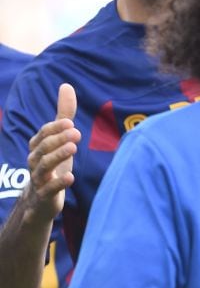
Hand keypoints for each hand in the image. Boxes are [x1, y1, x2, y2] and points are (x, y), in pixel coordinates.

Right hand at [23, 84, 79, 224]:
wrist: (39, 201)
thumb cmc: (52, 165)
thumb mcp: (59, 139)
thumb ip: (63, 115)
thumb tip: (66, 85)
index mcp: (37, 147)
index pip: (43, 134)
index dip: (54, 128)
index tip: (70, 122)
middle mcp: (34, 162)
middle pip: (43, 148)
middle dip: (58, 140)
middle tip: (76, 132)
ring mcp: (38, 180)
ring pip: (43, 167)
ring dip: (57, 157)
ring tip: (73, 148)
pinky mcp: (44, 196)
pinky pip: (48, 190)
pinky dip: (58, 184)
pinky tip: (71, 178)